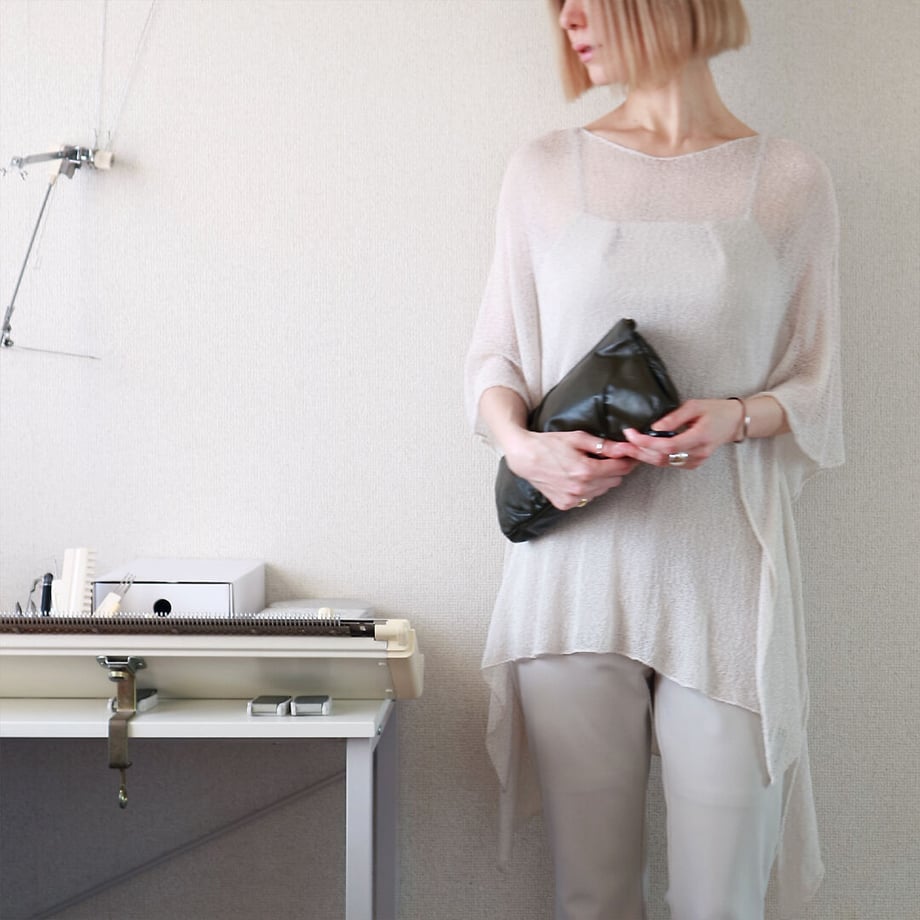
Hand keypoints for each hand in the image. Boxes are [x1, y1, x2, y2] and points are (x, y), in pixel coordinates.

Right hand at [504, 430, 638, 509]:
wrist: (525, 457)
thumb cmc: (549, 444)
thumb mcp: (577, 438)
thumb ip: (603, 445)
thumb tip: (625, 448)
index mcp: (587, 470)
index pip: (621, 469)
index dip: (627, 460)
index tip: (628, 455)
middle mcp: (581, 488)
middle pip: (614, 481)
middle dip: (614, 469)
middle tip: (605, 458)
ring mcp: (573, 498)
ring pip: (602, 491)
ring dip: (601, 480)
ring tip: (587, 467)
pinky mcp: (565, 504)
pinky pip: (587, 498)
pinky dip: (587, 489)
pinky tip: (577, 478)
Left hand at [622, 399, 744, 470]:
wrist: (733, 422)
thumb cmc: (714, 410)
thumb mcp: (695, 406)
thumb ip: (674, 418)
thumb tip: (654, 427)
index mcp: (700, 437)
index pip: (668, 445)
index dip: (646, 442)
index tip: (630, 434)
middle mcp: (698, 453)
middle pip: (662, 458)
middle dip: (638, 452)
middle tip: (620, 445)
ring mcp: (696, 461)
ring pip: (663, 463)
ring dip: (643, 456)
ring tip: (625, 448)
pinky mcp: (692, 463)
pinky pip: (669, 463)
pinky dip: (653, 457)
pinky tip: (641, 451)